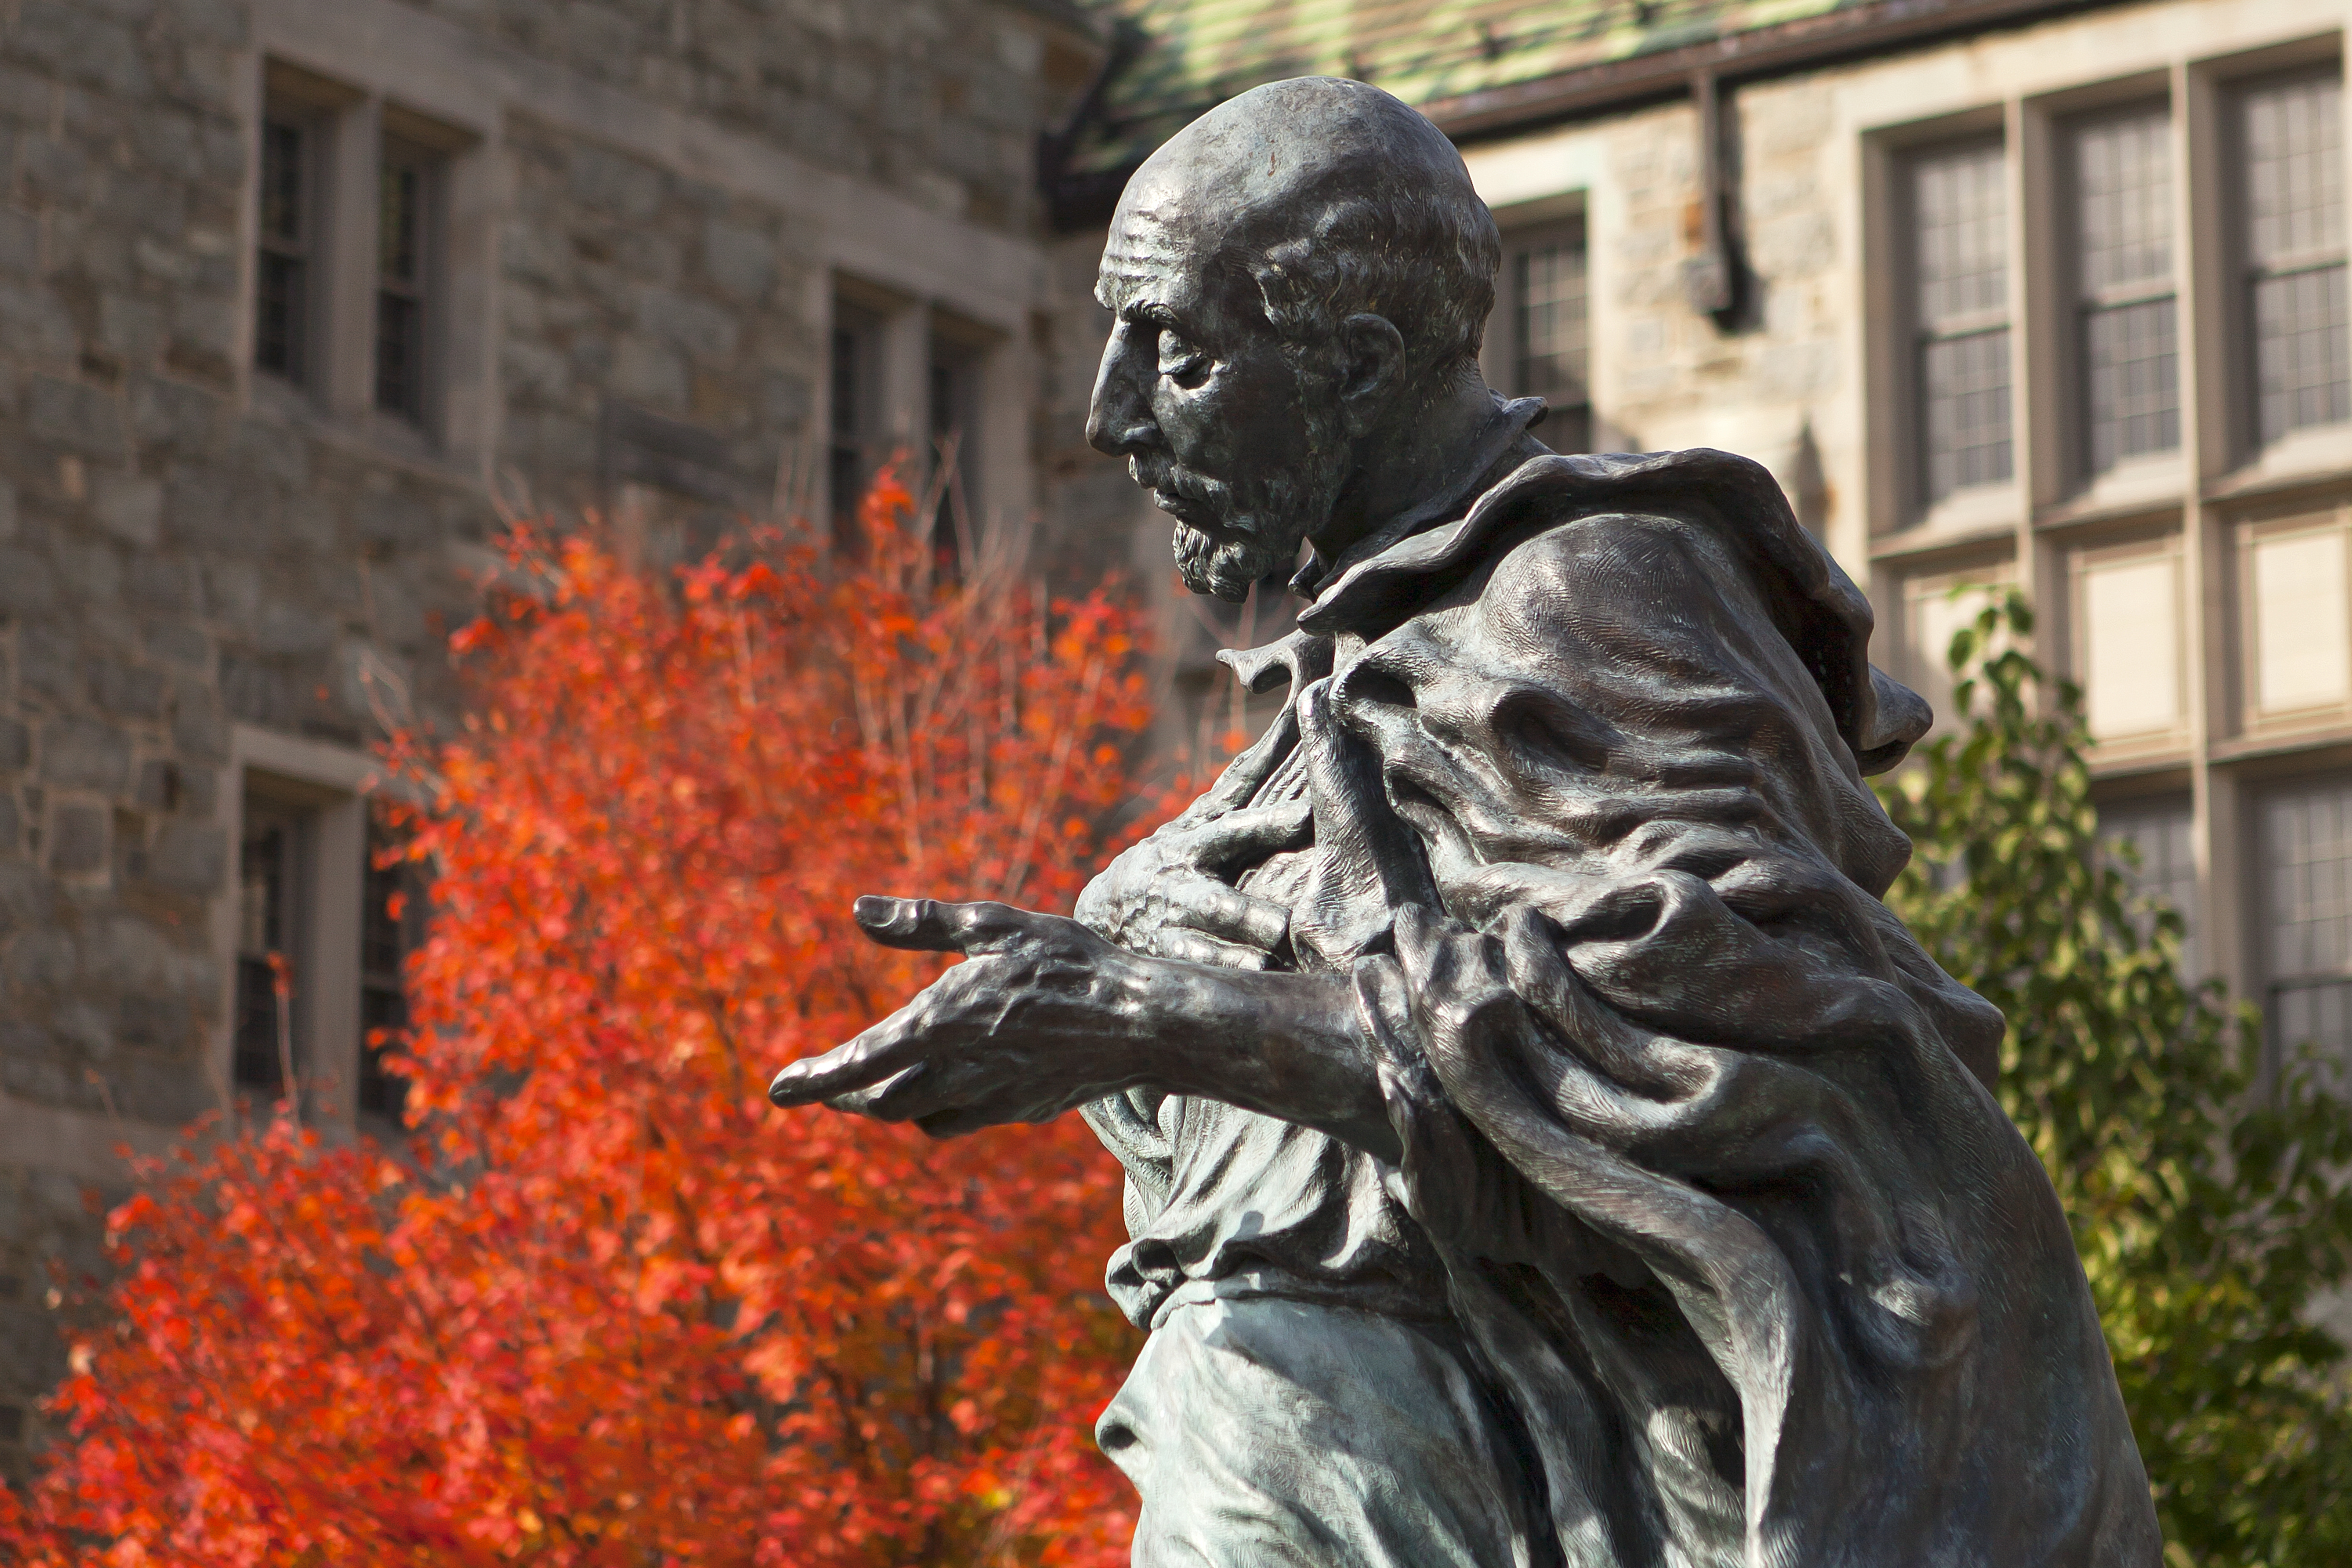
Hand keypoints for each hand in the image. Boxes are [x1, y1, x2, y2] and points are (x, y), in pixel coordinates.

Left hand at [768, 897, 1174, 1136]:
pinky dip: (936, 1109)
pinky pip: (959, 1120)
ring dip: (889, 1104)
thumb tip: (858, 910)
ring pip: (918, 1117)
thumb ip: (922, 922)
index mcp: (944, 1022)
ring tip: (876, 1086)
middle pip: (881, 1102)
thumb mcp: (995, 925)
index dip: (815, 1079)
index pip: (861, 1060)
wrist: (1139, 1021)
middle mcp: (959, 1070)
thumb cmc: (1070, 963)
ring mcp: (989, 1098)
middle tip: (825, 1086)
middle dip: (847, 1096)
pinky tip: (943, 1086)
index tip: (776, 1091)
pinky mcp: (1017, 1110)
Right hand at [1073, 798, 1308, 968]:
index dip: (1268, 824)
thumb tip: (1290, 722)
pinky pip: (1195, 977)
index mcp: (1192, 844)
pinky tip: (1251, 991)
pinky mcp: (1165, 963)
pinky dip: (1221, 983)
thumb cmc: (1175, 856)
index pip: (1233, 831)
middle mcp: (1180, 886)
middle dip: (1247, 914)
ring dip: (1235, 958)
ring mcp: (1169, 928)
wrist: (1105, 910)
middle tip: (1284, 924)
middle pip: (1218, 901)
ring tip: (1270, 964)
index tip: (1307, 816)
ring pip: (1203, 948)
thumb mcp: (1199, 820)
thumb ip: (1242, 783)